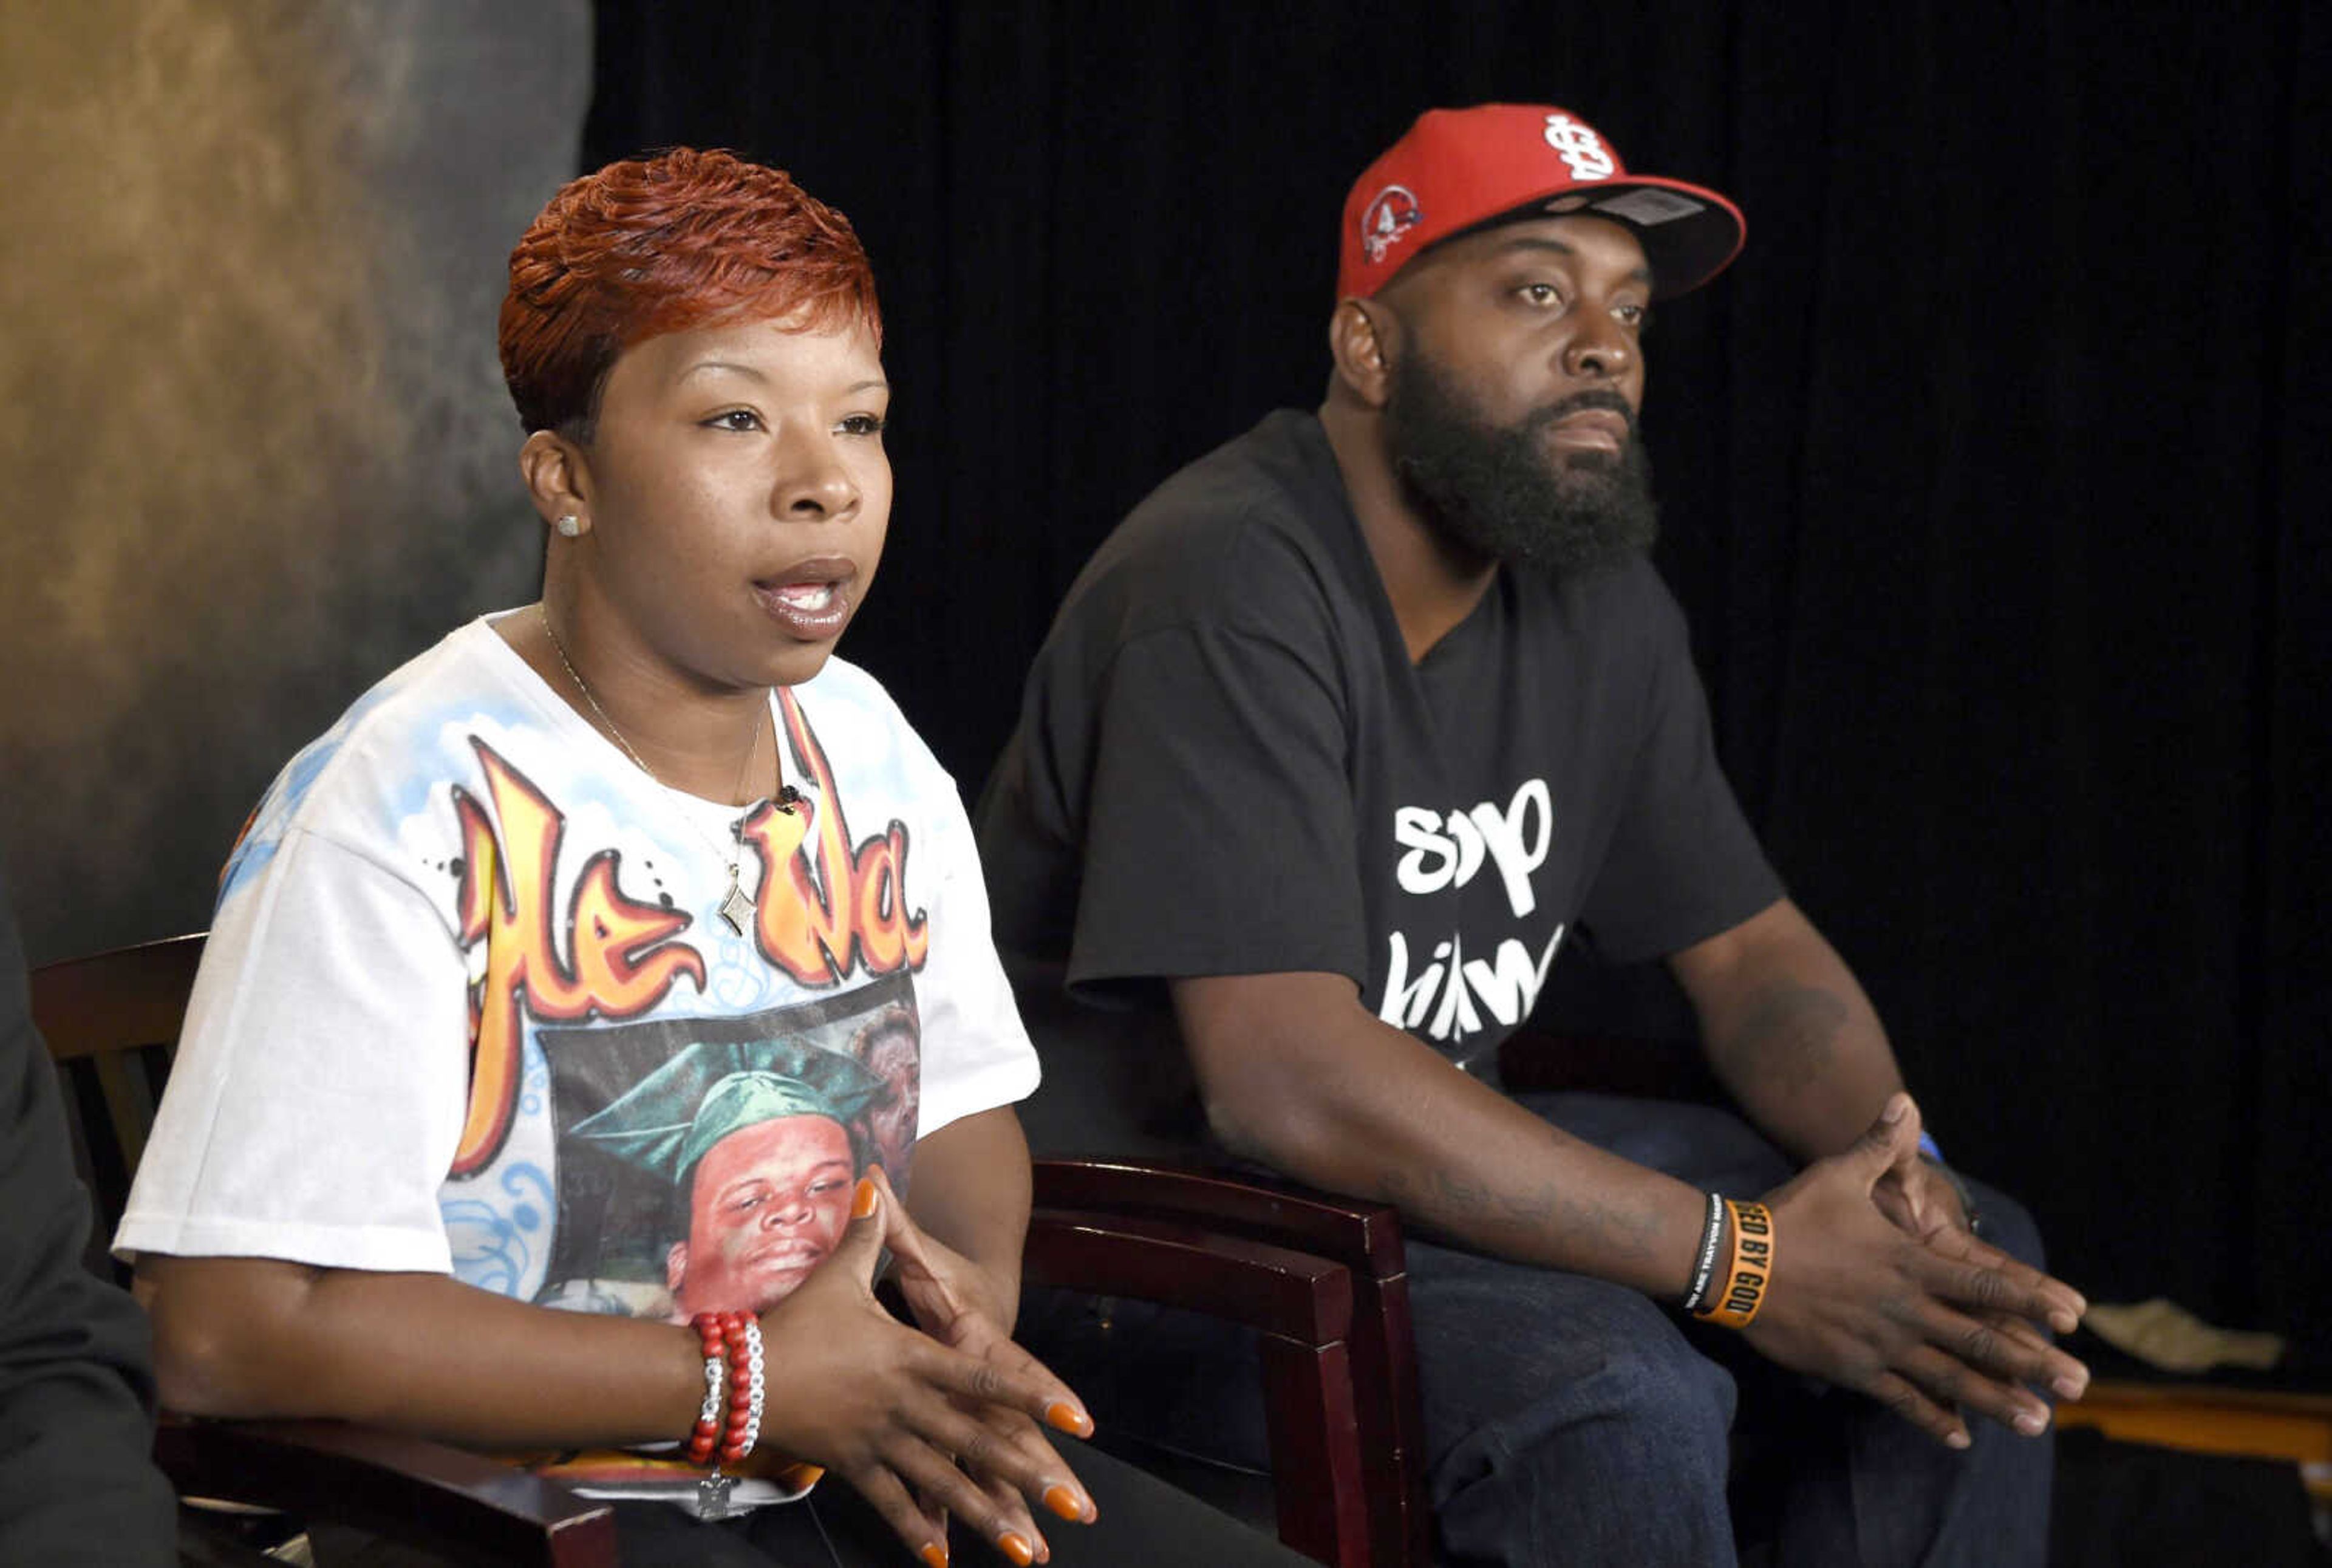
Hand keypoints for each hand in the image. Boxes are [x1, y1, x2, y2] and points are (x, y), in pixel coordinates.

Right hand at [753, 1170, 1095, 1565]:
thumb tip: (874, 1178)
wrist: (738, 1375)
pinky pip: (892, 1502)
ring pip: (943, 1482)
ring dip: (986, 1516)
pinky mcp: (854, 1466)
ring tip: (1025, 1551)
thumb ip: (868, 1233)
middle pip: (976, 1442)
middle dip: (1028, 1474)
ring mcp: (880, 1441)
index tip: (1077, 1417)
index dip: (1032, 1396)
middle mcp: (905, 1405)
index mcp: (912, 1359)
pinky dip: (918, 1529)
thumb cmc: (797, 1323)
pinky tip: (943, 1559)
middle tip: (1075, 1505)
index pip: (984, 1379)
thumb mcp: (838, 1276)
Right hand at [1742, 1094, 2090, 1448]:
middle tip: (2079, 1383)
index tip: (2073, 1315)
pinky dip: (1933, 1419)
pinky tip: (1961, 1438)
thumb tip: (1904, 1101)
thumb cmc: (1790, 1215)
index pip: (1983, 1284)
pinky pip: (1902, 1399)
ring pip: (1951, 1379)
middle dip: (2033, 1363)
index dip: (2031, 1299)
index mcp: (1908, 1263)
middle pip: (1980, 1340)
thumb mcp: (1838, 1174)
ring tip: (2038, 1423)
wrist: (1734, 1262)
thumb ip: (1878, 1146)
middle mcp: (1904, 1308)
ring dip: (1997, 1401)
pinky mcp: (1852, 1368)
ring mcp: (1880, 1344)